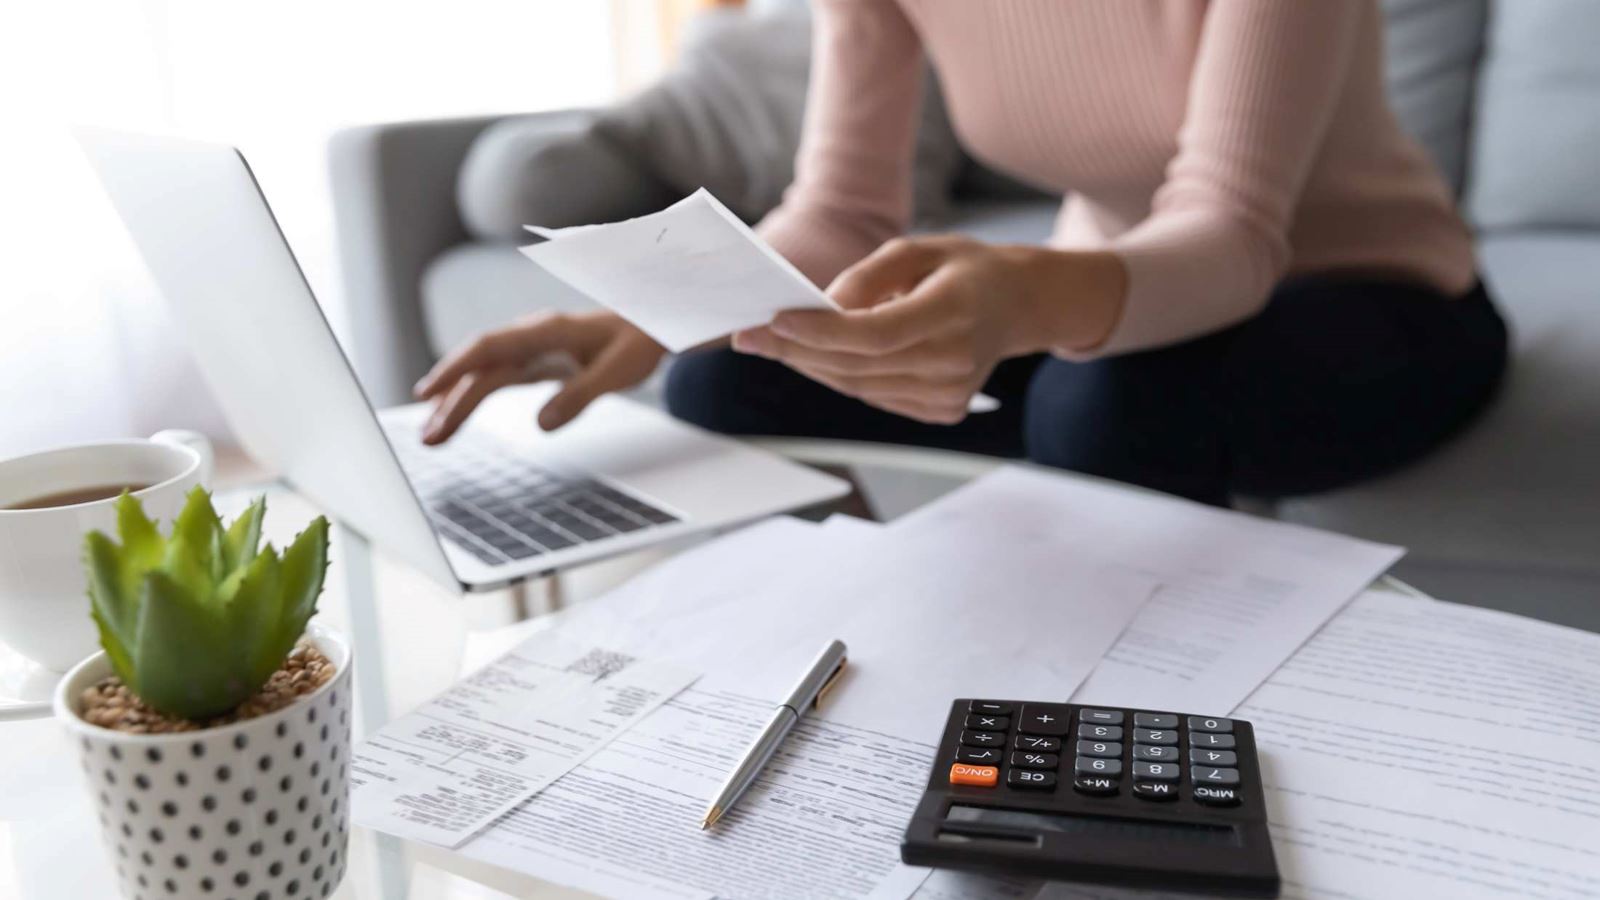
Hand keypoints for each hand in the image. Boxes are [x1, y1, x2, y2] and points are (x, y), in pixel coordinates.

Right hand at [414, 311, 664, 442]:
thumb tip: (541, 425)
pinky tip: (451, 413)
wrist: (651, 325)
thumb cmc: (638, 343)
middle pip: (480, 367)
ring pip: (483, 374)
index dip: (456, 369)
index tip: (429, 393)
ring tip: (430, 435)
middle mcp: (530, 336)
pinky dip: (472, 396)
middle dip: (449, 400)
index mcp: (546, 330)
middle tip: (427, 437)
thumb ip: (581, 395)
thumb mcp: (619, 372)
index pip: (489, 347)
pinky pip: (495, 378)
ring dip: (455, 402)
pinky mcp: (534, 362)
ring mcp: (530, 348)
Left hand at [731, 236, 1124, 423]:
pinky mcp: (942, 411)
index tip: (773, 320)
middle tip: (748, 336)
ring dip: (811, 366)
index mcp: (953, 311)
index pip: (875, 334)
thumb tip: (823, 307)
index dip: (819, 332)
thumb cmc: (965, 269)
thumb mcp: (921, 249)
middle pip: (856, 365)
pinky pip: (875, 395)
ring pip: (858, 386)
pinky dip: (841, 376)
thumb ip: (869, 275)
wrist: (1020, 307)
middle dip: (796, 350)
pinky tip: (816, 358)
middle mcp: (954, 360)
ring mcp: (950, 393)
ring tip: (773, 344)